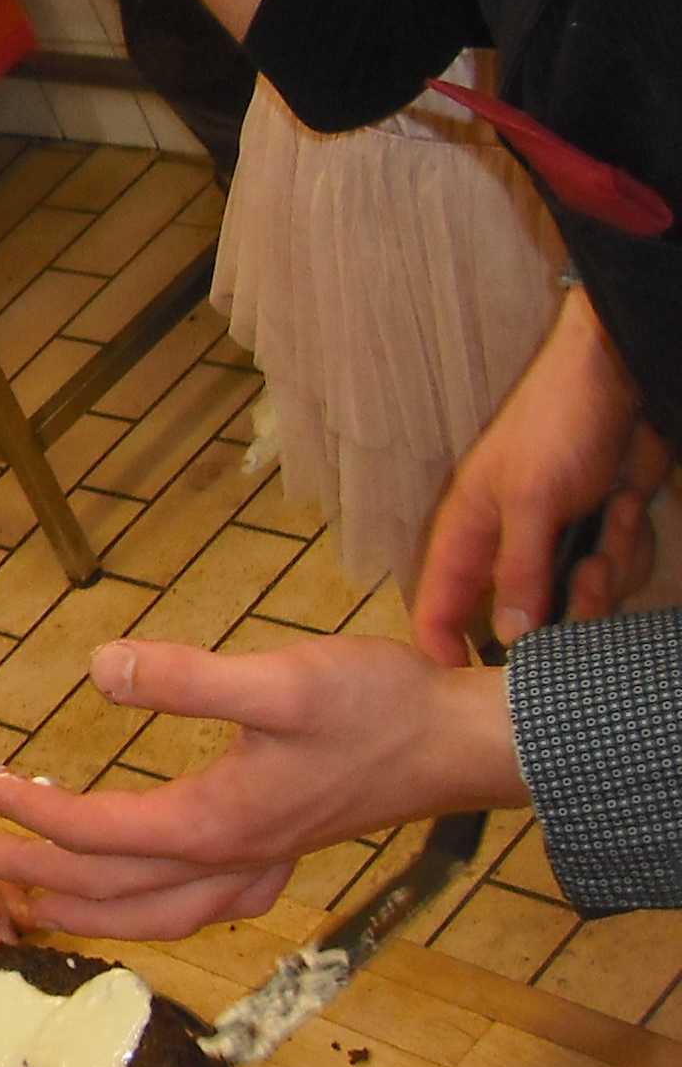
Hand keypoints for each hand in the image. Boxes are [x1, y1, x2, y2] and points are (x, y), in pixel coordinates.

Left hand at [0, 636, 526, 936]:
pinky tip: (135, 892)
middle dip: (28, 872)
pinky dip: (144, 908)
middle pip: (105, 887)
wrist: (463, 741)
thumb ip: (187, 678)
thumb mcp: (280, 678)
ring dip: (82, 908)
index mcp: (214, 824)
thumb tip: (101, 669)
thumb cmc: (379, 705)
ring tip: (25, 898)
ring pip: (149, 913)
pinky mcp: (280, 856)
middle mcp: (229, 860)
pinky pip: (192, 905)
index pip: (90, 831)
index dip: (20, 809)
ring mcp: (258, 867)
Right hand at [414, 288, 665, 657]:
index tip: (468, 685)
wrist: (621, 381)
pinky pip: (615, 573)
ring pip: (580, 600)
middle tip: (591, 576)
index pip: (437, 604)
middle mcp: (507, 546)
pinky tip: (626, 504)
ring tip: (613, 517)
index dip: (444, 647)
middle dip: (570, 605)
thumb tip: (508, 638)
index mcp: (467, 533)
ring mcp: (555, 543)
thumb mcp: (531, 500)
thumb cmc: (557, 424)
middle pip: (527, 616)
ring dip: (609, 567)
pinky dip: (629, 545)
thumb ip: (517, 571)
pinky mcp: (597, 536)